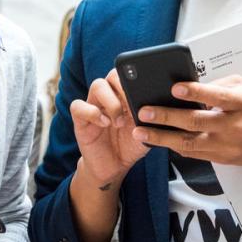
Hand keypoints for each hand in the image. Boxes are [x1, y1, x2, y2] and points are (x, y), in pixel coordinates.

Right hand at [70, 69, 148, 185]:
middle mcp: (109, 97)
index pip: (129, 74)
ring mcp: (94, 106)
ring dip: (111, 102)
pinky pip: (78, 106)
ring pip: (97, 85)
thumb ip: (153, 118)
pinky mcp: (81, 120)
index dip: (136, 78)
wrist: (114, 166)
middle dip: (124, 86)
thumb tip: (163, 106)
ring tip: (119, 121)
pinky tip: (104, 124)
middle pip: (112, 75)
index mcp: (126, 95)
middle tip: (133, 104)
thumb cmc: (131, 145)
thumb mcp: (147, 131)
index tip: (146, 92)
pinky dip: (92, 112)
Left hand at [130, 74, 241, 173]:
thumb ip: (219, 84)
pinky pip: (193, 153)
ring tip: (141, 131)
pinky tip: (157, 140)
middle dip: (167, 117)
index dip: (195, 92)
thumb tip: (190, 86)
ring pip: (189, 142)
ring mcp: (226, 145)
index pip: (216, 97)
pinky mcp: (221, 158)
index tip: (174, 89)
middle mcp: (233, 126)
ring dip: (162, 137)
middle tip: (145, 112)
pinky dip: (173, 146)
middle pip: (196, 122)